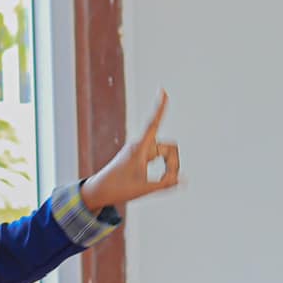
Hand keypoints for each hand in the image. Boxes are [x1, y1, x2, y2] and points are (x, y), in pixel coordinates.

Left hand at [80, 89, 179, 212]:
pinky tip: (165, 177)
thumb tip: (182, 179)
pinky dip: (164, 167)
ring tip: (163, 181)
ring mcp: (140, 150)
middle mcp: (140, 146)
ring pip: (165, 152)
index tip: (162, 91)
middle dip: (173, 162)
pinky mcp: (139, 156)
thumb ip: (165, 184)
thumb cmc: (118, 188)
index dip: (160, 108)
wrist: (99, 191)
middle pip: (169, 147)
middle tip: (168, 180)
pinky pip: (159, 156)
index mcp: (139, 148)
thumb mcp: (144, 188)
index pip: (153, 124)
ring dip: (168, 166)